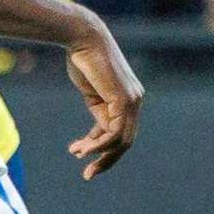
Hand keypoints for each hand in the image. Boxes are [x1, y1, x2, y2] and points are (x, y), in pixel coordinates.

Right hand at [63, 17, 144, 174]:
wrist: (83, 39)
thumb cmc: (84, 61)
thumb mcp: (93, 93)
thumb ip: (100, 112)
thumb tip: (97, 136)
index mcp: (129, 99)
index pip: (122, 132)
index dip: (102, 147)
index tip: (80, 153)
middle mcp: (135, 100)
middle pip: (125, 141)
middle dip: (106, 160)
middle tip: (88, 174)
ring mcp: (132, 100)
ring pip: (121, 140)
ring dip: (99, 154)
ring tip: (78, 155)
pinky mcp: (123, 100)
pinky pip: (115, 132)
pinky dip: (99, 144)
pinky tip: (82, 148)